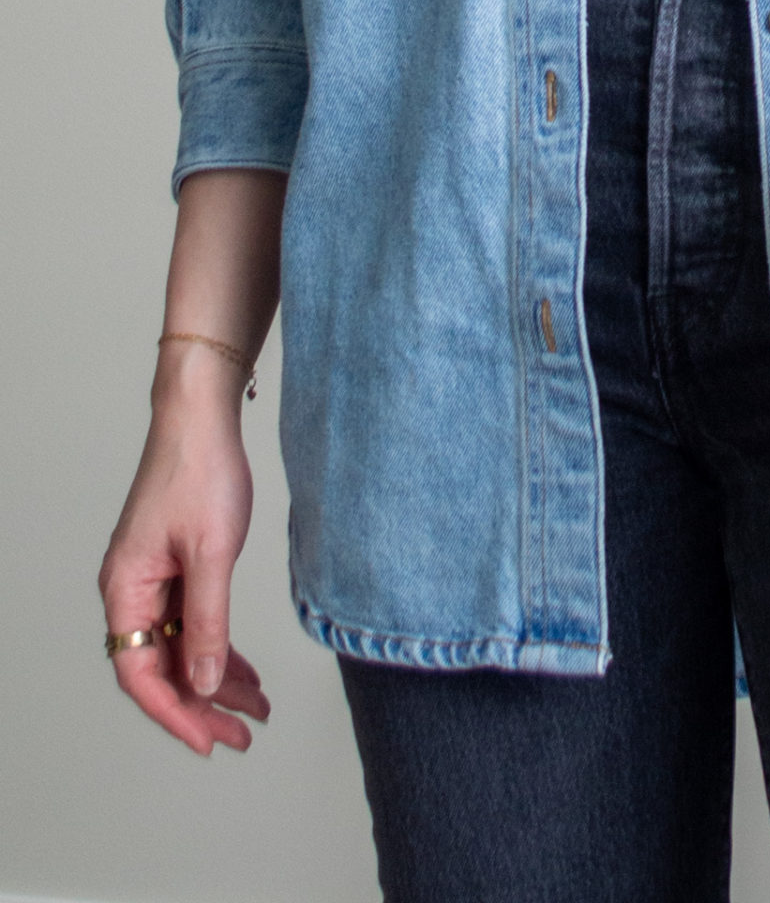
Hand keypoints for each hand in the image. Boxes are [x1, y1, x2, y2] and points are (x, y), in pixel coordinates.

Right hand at [98, 389, 268, 753]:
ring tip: (255, 710)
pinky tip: (245, 670)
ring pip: (180, 648)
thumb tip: (204, 683)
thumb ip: (208, 621)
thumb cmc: (200, 471)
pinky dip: (218, 647)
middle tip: (243, 735)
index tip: (210, 740)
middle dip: (202, 705)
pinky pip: (192, 623)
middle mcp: (132, 590)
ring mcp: (154, 580)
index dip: (175, 712)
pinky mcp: (176, 567)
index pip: (141, 673)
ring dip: (215, 680)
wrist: (203, 417)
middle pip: (161, 668)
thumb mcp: (211, 553)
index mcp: (126, 589)